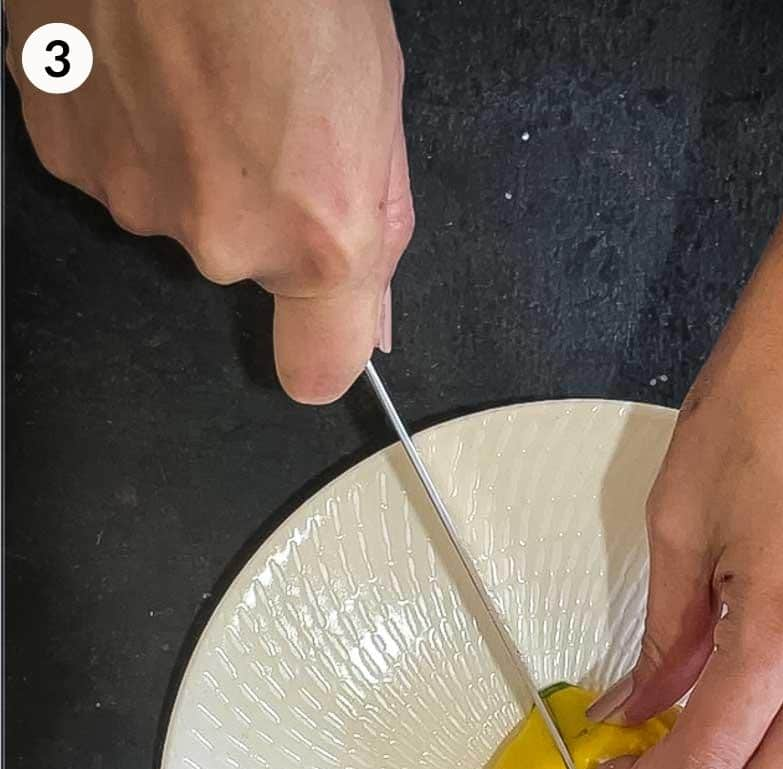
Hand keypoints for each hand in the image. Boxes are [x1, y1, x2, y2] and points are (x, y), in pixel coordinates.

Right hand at [6, 0, 412, 401]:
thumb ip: (374, 220)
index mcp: (314, 232)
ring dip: (190, 151)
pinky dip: (128, 116)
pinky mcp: (66, 150)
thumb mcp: (376, 97)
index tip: (321, 344)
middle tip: (267, 102)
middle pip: (245, 258)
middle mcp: (221, 235)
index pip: (319, 365)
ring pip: (174, 203)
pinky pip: (113, 157)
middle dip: (260, 198)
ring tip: (203, 60)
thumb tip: (371, 312)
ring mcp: (135, 195)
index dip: (321, 352)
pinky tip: (148, 51)